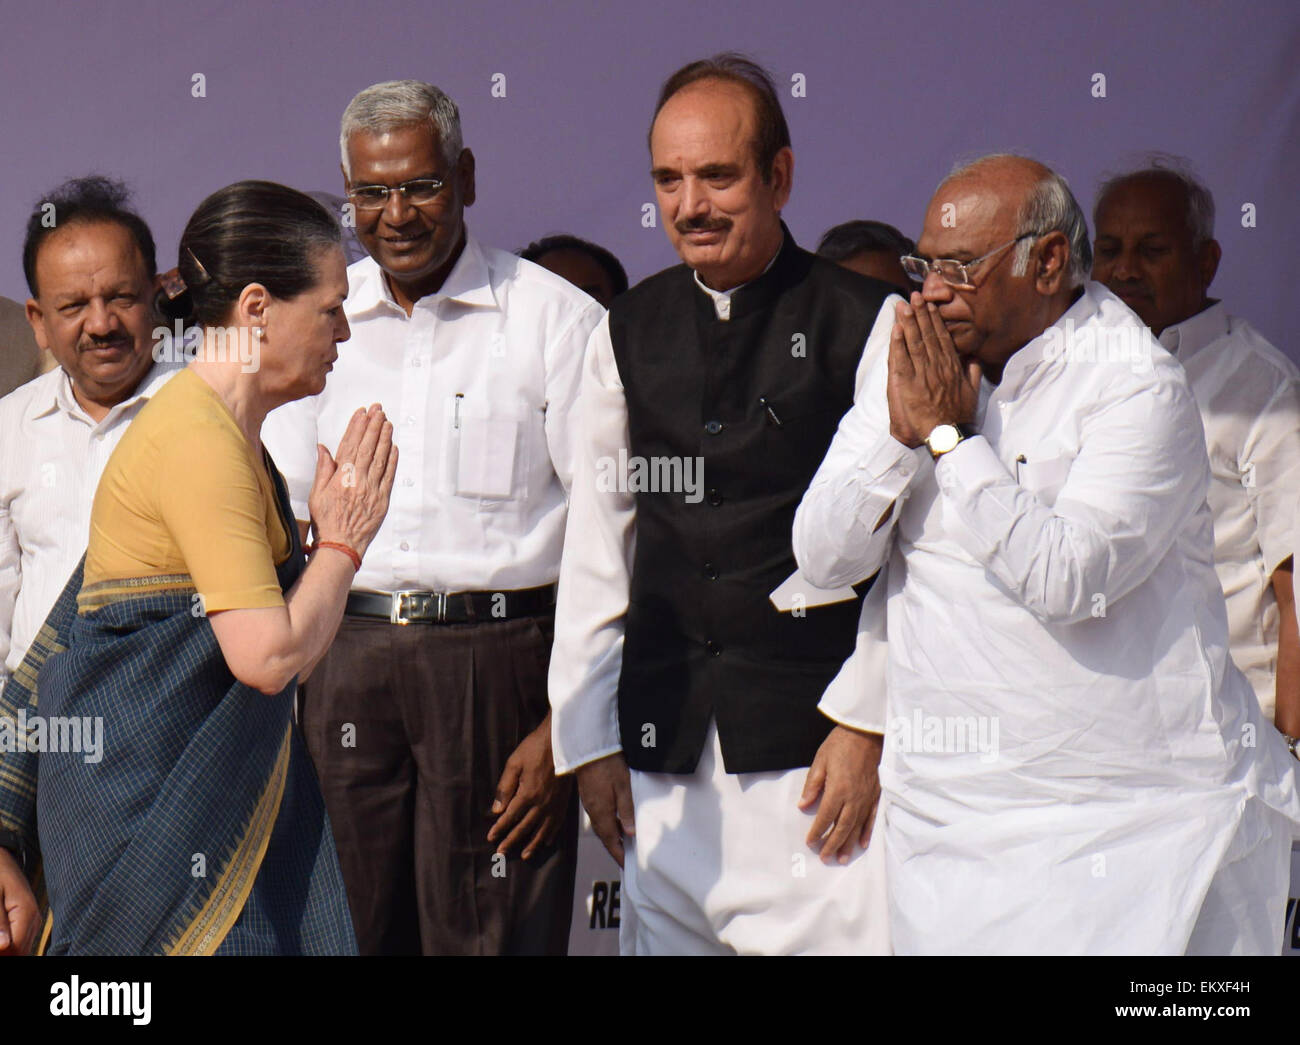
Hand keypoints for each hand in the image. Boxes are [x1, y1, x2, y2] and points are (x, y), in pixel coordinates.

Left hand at [0, 847, 37, 955]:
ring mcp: (32, 921)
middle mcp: (34, 919)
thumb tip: (4, 946)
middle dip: (5, 952)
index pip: (16, 948)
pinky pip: (20, 941)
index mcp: (27, 913)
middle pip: (20, 951)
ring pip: (21, 948)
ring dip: (7, 948)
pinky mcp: (27, 921)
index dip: (2, 953)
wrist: (2, 860)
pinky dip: (9, 943)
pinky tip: (1, 936)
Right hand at [306, 404, 397, 558]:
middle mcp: (357, 481)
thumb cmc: (327, 521)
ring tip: (387, 422)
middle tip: (378, 410)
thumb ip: (323, 469)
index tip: (362, 413)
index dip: (356, 426)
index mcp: (340, 477)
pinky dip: (392, 460)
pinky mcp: (382, 500)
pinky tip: (394, 447)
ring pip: (380, 458)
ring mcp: (371, 490)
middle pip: (367, 447)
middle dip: (373, 426)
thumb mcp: (317, 494)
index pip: (349, 445)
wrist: (341, 546)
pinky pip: (389, 476)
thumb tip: (323, 447)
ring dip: (384, 438)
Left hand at [487, 714, 573, 860]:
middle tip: (502, 852)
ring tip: (525, 855)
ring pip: (542, 830)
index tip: (491, 838)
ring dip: (532, 844)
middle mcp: (541, 804)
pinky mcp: (563, 802)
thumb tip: (497, 810)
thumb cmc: (534, 749)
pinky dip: (551, 835)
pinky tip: (546, 842)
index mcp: (527, 794)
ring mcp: (554, 805)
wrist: (561, 741)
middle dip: (512, 841)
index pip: (510, 817)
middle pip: (524, 827)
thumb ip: (504, 788)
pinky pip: (557, 824)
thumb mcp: (514, 763)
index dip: (499, 828)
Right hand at [575, 752, 634, 867]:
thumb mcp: (623, 786)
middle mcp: (593, 812)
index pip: (610, 841)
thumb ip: (626, 811)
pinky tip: (616, 822)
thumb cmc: (608, 765)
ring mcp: (589, 804)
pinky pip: (598, 817)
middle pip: (604, 836)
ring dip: (611, 837)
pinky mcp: (589, 796)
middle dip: (615, 849)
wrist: (589, 748)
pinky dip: (607, 825)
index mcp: (601, 812)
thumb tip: (630, 834)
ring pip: (601, 827)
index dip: (618, 854)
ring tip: (624, 843)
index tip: (627, 865)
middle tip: (626, 858)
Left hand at [797, 725, 883, 863]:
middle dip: (832, 844)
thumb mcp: (820, 760)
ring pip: (857, 826)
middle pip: (842, 827)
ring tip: (842, 858)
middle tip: (825, 858)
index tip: (810, 842)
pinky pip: (872, 817)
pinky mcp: (877, 794)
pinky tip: (862, 843)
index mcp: (838, 789)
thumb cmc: (840, 744)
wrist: (866, 732)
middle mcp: (854, 797)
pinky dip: (867, 831)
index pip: (825, 817)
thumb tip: (803, 805)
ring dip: (848, 843)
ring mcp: (867, 797)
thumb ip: (812, 785)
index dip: (817, 831)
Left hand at [887, 293, 981, 448]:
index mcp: (952, 367)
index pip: (942, 338)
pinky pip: (902, 359)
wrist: (949, 435)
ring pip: (915, 343)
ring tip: (904, 305)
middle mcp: (938, 366)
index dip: (935, 320)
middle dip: (921, 314)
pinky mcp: (910, 384)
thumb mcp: (973, 392)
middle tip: (915, 296)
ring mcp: (923, 374)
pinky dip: (899, 343)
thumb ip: (973, 373)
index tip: (931, 305)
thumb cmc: (960, 417)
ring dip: (909, 322)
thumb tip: (974, 358)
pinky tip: (897, 328)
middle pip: (928, 335)